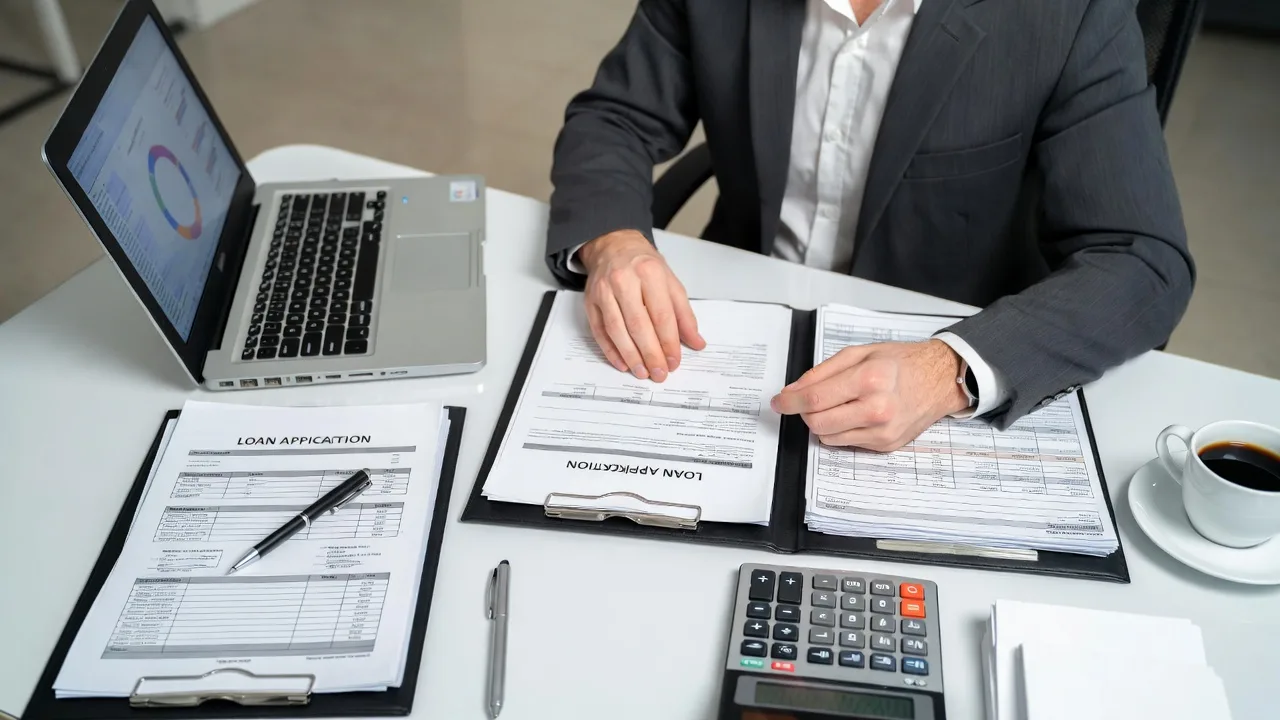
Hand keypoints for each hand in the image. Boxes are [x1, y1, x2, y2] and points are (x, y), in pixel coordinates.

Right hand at [578, 230, 705, 380]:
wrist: (613, 245)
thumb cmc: (644, 266)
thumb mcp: (670, 282)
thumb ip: (684, 314)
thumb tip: (696, 342)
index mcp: (650, 273)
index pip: (661, 315)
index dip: (669, 342)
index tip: (674, 361)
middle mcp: (624, 280)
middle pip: (639, 325)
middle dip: (651, 354)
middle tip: (660, 373)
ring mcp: (604, 291)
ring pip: (617, 330)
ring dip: (631, 356)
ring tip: (643, 372)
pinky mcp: (590, 301)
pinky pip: (599, 331)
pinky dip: (611, 350)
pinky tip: (622, 363)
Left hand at [770, 340, 969, 451]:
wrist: (939, 380)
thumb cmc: (901, 363)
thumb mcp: (860, 353)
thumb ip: (822, 372)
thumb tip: (793, 391)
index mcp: (870, 379)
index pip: (815, 398)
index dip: (790, 402)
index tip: (779, 402)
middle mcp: (878, 409)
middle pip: (817, 423)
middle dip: (805, 412)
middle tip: (808, 400)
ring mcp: (883, 432)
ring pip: (828, 437)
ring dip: (822, 422)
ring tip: (838, 404)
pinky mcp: (885, 446)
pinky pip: (846, 443)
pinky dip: (841, 430)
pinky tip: (856, 414)